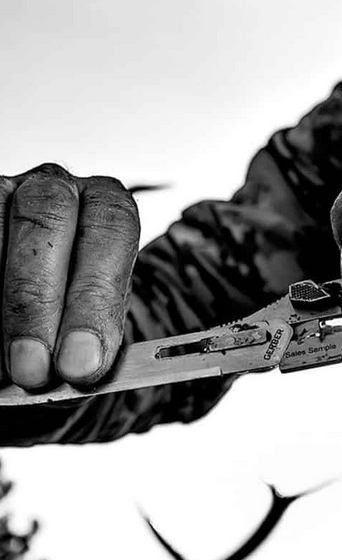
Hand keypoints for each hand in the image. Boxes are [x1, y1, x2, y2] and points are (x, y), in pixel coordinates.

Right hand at [0, 164, 139, 389]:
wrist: (40, 303)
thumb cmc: (73, 309)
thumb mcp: (95, 317)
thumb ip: (94, 333)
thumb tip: (78, 369)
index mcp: (105, 205)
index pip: (112, 230)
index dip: (96, 298)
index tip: (83, 362)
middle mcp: (54, 189)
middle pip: (47, 225)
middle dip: (37, 304)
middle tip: (34, 370)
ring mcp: (2, 193)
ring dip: (3, 310)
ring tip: (4, 368)